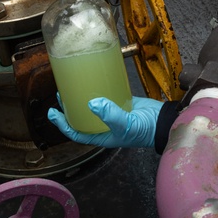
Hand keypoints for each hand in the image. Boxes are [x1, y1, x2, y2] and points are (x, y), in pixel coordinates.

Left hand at [48, 96, 162, 147]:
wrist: (163, 122)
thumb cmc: (145, 130)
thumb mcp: (126, 124)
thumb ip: (110, 114)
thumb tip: (92, 104)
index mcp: (102, 135)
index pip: (77, 132)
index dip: (63, 124)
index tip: (53, 113)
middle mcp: (104, 125)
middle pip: (81, 117)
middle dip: (69, 108)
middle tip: (60, 95)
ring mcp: (112, 114)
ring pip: (92, 107)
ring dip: (81, 98)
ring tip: (72, 87)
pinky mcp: (121, 103)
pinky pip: (105, 97)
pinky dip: (98, 91)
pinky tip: (93, 82)